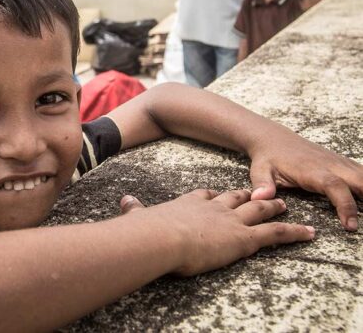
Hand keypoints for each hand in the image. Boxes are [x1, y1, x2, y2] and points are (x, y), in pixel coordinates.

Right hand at [120, 189, 313, 276]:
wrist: (161, 236)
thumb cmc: (148, 230)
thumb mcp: (139, 216)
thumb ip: (133, 209)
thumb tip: (123, 200)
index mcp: (190, 203)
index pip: (206, 195)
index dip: (216, 194)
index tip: (222, 193)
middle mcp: (213, 208)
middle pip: (236, 198)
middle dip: (249, 195)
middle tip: (262, 194)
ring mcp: (230, 220)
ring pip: (259, 210)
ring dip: (273, 207)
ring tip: (285, 205)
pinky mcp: (243, 238)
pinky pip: (275, 233)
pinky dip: (293, 233)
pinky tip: (308, 233)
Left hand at [248, 136, 362, 230]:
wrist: (274, 139)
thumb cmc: (268, 158)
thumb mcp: (259, 170)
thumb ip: (261, 184)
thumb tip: (261, 197)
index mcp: (312, 170)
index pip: (335, 187)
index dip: (346, 205)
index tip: (351, 226)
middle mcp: (331, 165)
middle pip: (362, 180)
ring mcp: (340, 163)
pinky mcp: (344, 164)